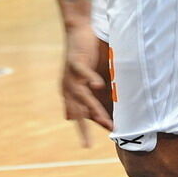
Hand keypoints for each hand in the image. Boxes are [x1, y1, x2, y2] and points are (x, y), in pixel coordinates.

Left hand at [62, 23, 111, 146]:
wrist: (80, 30)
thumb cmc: (91, 56)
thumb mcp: (97, 79)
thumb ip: (101, 96)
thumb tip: (108, 119)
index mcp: (73, 93)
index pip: (79, 115)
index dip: (85, 129)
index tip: (94, 144)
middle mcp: (69, 86)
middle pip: (76, 110)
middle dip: (83, 128)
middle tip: (88, 145)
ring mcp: (71, 75)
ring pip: (81, 95)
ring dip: (92, 108)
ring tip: (104, 121)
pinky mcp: (75, 61)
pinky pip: (82, 72)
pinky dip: (89, 78)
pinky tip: (97, 86)